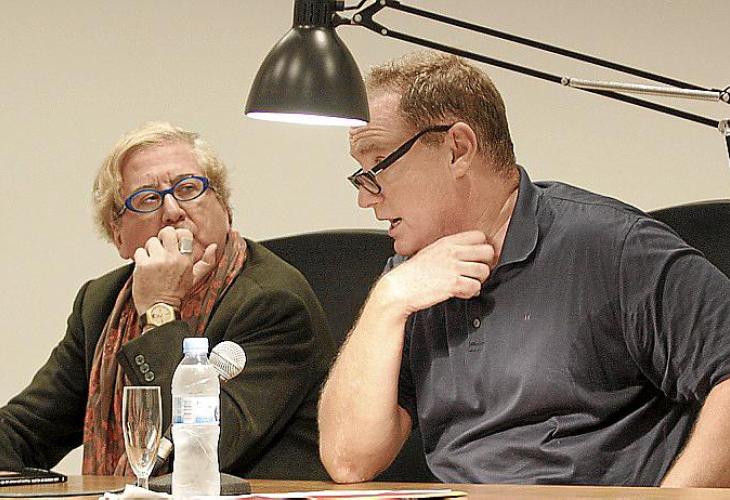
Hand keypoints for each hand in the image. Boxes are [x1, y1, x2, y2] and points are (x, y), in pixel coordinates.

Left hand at [132, 227, 216, 314]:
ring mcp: (157, 261)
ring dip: (150, 251)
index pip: (183, 233)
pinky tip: (145, 268)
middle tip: (161, 248)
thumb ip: (206, 262)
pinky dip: (140, 259)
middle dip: (162, 238)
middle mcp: (173, 258)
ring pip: (151, 242)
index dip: (177, 235)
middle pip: (166, 232)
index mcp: (186, 259)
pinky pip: (139, 252)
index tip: (173, 242)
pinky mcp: (142, 266)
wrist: (160, 309)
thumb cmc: (176, 294)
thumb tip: (213, 247)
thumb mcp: (195, 278)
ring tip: (153, 262)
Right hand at [375, 231, 493, 317]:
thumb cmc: (412, 273)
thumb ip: (449, 249)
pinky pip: (475, 287)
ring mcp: (453, 268)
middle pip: (487, 252)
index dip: (481, 247)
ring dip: (478, 280)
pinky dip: (471, 293)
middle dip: (485, 263)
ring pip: (484, 271)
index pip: (479, 236)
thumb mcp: (431, 252)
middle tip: (476, 271)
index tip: (478, 257)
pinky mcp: (454, 284)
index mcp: (447, 242)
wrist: (399, 288)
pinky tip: (461, 292)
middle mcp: (452, 252)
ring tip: (467, 284)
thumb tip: (468, 252)